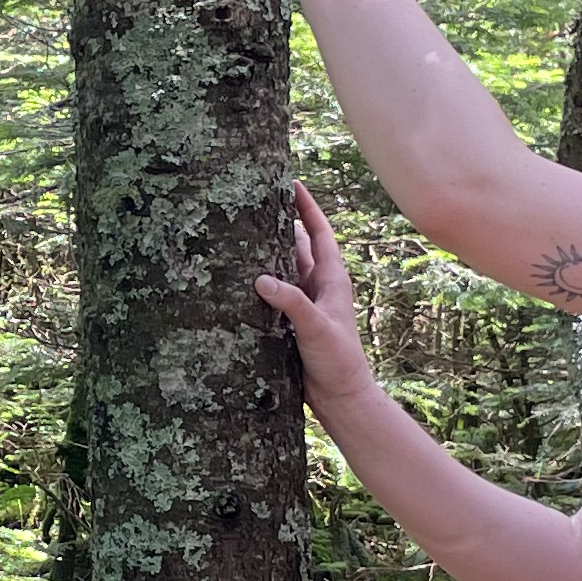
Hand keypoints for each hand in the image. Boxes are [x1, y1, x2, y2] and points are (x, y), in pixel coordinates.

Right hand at [253, 182, 383, 412]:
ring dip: (269, 252)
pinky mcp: (292, 321)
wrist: (340, 396)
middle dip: (283, 223)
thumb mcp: (316, 327)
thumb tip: (261, 278)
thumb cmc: (338, 360)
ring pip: (285, 268)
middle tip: (259, 202)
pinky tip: (240, 277)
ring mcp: (305, 303)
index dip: (308, 207)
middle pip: (300, 245)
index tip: (293, 183)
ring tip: (243, 233)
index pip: (320, 233)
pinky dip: (261, 282)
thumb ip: (291, 302)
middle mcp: (319, 286)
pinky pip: (275, 294)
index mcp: (331, 279)